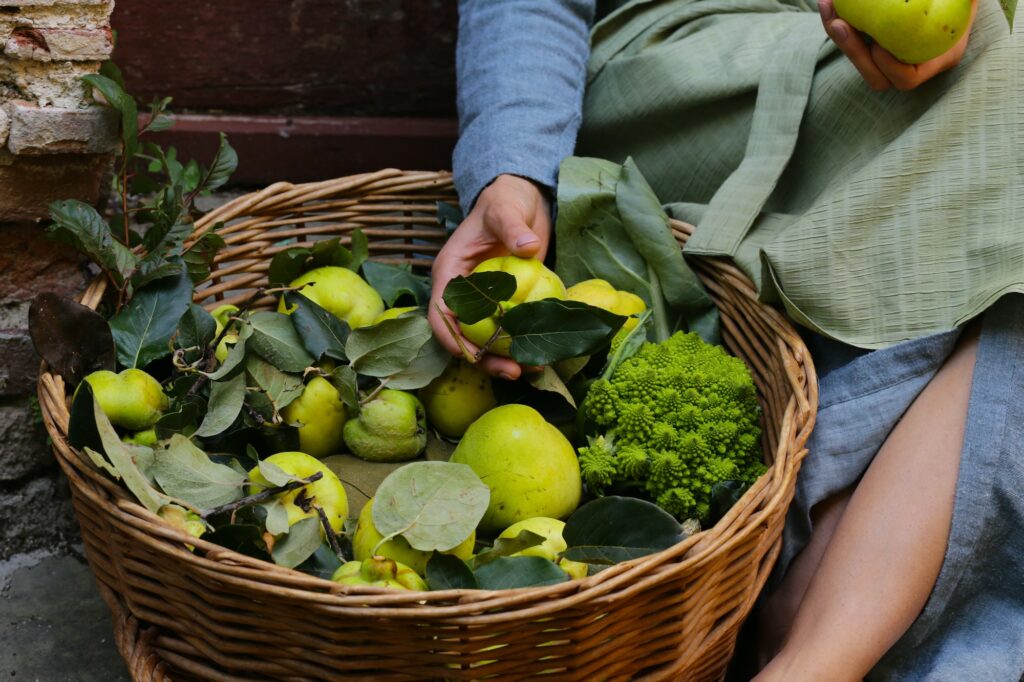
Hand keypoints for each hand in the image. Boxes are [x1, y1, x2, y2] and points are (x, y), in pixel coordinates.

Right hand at [429, 174, 551, 379]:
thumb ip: (512, 226)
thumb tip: (527, 246)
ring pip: (485, 340)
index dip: (451, 338)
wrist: (521, 200)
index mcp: (450, 273)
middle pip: (462, 336)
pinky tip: (540, 358)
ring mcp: (484, 302)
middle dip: (484, 358)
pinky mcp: (505, 306)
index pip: (440, 312)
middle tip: (512, 371)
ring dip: (504, 359)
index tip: (473, 355)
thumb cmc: (504, 200)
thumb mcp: (505, 209)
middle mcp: (462, 293)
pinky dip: (521, 346)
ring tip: (530, 370)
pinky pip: (508, 332)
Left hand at [819, 0, 976, 90]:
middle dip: (853, 52)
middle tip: (840, 24)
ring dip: (838, 36)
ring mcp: (890, 59)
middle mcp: (912, 66)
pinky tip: (829, 2)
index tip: (880, 44)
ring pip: (859, 61)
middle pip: (875, 77)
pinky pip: (853, 42)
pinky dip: (839, 22)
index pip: (907, 79)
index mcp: (937, 60)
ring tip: (828, 6)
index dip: (890, 66)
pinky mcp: (874, 46)